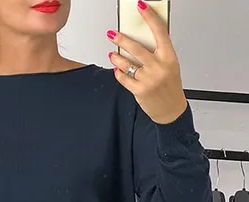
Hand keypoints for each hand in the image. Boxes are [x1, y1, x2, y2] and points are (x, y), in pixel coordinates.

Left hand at [107, 0, 187, 124]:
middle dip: (121, 39)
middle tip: (113, 33)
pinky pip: (124, 78)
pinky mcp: (139, 90)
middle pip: (136, 48)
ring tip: (112, 53)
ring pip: (127, 64)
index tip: (141, 6)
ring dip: (116, 57)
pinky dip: (118, 73)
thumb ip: (157, 53)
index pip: (159, 31)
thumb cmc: (170, 86)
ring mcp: (148, 79)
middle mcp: (159, 67)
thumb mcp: (170, 65)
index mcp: (169, 57)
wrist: (170, 109)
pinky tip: (116, 69)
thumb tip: (141, 39)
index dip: (149, 17)